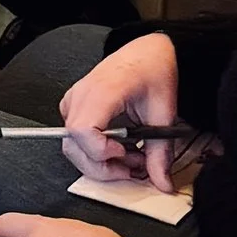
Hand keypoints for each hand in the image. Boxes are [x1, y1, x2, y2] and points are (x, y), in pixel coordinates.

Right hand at [57, 33, 189, 188]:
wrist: (147, 52)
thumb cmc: (152, 71)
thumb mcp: (164, 114)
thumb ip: (160, 153)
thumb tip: (161, 183)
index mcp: (102, 91)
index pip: (83, 131)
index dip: (101, 152)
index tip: (125, 155)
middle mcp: (82, 96)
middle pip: (73, 146)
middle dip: (103, 167)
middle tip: (134, 167)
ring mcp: (75, 101)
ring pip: (72, 147)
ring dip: (100, 162)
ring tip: (130, 157)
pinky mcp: (75, 108)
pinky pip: (75, 139)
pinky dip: (96, 151)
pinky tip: (118, 147)